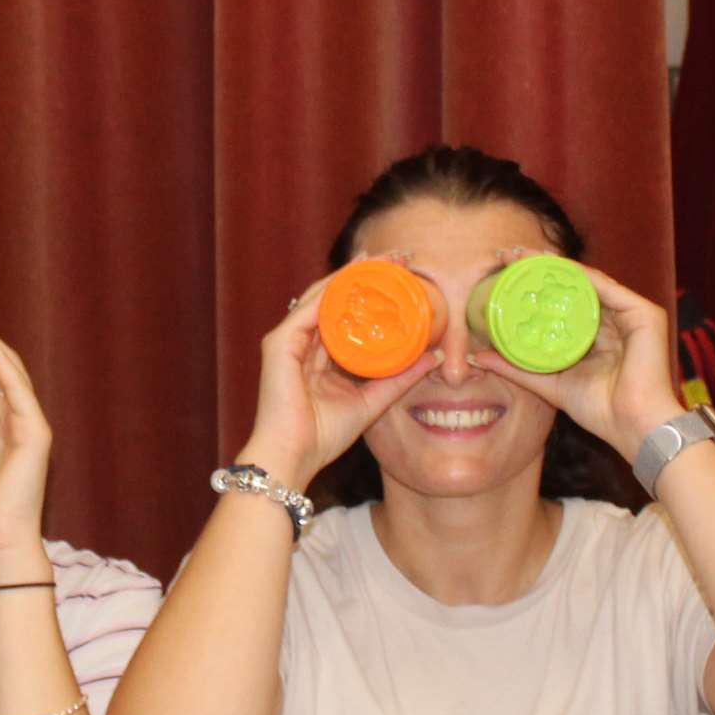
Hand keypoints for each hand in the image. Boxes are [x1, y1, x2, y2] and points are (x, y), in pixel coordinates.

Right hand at [237, 280, 434, 489]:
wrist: (292, 456)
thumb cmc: (322, 436)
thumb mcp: (372, 401)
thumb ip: (400, 378)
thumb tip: (433, 357)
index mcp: (319, 354)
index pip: (346, 313)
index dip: (373, 292)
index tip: (404, 275)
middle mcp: (302, 341)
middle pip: (335, 297)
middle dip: (365, 275)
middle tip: (398, 257)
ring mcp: (288, 340)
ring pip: (322, 295)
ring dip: (353, 275)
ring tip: (382, 259)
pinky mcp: (280, 343)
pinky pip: (310, 309)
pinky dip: (333, 291)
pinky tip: (356, 277)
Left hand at [475, 263, 686, 453]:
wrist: (634, 428)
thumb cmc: (600, 411)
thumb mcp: (549, 383)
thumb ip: (517, 368)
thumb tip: (477, 358)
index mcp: (596, 334)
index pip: (561, 301)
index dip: (533, 285)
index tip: (500, 272)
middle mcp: (614, 319)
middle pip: (572, 286)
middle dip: (539, 268)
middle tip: (506, 255)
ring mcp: (631, 315)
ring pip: (587, 281)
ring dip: (554, 266)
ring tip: (522, 255)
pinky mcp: (644, 314)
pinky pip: (606, 288)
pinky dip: (579, 275)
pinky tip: (552, 266)